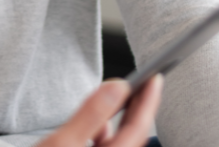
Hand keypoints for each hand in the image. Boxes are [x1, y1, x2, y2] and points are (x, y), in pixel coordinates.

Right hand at [36, 75, 162, 146]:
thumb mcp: (64, 142)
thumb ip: (92, 114)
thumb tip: (117, 87)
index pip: (138, 130)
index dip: (148, 101)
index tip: (155, 78)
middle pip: (133, 138)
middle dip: (140, 110)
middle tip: (147, 83)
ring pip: (121, 145)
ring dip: (124, 122)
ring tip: (124, 98)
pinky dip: (107, 134)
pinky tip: (100, 126)